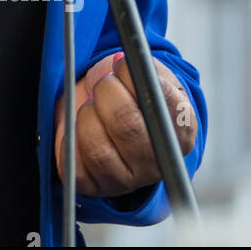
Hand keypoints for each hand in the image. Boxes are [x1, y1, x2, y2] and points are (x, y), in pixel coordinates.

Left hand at [52, 51, 196, 198]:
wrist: (108, 111)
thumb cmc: (128, 90)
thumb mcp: (145, 72)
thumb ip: (143, 65)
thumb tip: (124, 63)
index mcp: (181, 131)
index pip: (162, 105)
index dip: (131, 78)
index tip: (119, 66)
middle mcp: (158, 162)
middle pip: (127, 127)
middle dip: (105, 94)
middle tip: (102, 85)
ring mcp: (129, 179)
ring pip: (98, 151)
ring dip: (85, 119)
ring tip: (90, 108)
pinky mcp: (97, 187)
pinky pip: (76, 170)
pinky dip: (69, 144)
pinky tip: (76, 130)